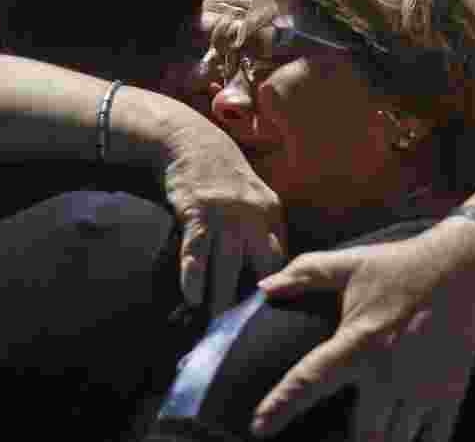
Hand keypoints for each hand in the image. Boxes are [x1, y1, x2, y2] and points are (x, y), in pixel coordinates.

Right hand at [163, 116, 286, 313]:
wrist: (193, 143)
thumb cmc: (225, 180)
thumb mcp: (255, 199)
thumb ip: (264, 232)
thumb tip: (271, 276)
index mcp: (271, 213)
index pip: (282, 258)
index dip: (279, 288)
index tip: (273, 316)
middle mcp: (252, 214)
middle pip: (261, 265)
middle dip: (255, 299)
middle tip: (248, 331)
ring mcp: (224, 212)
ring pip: (227, 264)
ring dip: (220, 297)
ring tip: (217, 325)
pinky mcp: (196, 211)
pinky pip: (196, 251)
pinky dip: (193, 276)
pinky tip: (191, 298)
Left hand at [253, 219, 474, 440]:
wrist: (466, 269)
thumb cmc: (401, 266)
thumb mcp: (352, 262)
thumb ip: (305, 273)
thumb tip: (264, 287)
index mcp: (360, 341)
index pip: (311, 380)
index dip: (281, 406)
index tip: (258, 428)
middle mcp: (390, 373)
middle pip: (361, 433)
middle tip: (325, 438)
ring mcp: (423, 389)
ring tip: (362, 439)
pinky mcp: (448, 396)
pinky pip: (431, 441)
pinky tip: (399, 439)